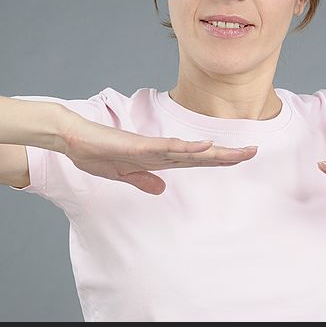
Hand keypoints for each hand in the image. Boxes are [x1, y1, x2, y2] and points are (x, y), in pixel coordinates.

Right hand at [58, 114, 257, 194]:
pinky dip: (185, 148)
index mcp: (157, 159)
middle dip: (226, 154)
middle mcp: (159, 151)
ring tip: (237, 151)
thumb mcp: (122, 174)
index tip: (241, 158)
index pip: (195, 161)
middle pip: (199, 155)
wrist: (71, 137)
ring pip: (188, 151)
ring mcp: (149, 147)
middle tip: (254, 151)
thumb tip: (161, 190)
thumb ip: (142, 180)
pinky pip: (164, 148)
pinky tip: (202, 147)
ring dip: (213, 152)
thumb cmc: (94, 152)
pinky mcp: (136, 146)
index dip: (219, 160)